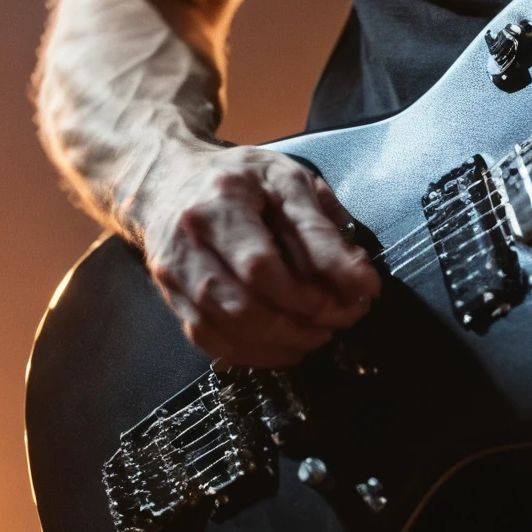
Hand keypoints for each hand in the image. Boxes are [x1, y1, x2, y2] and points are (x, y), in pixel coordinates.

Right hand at [136, 143, 380, 366]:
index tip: (356, 297)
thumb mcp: (289, 181)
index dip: (310, 292)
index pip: (263, 263)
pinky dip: (253, 353)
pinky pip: (210, 341)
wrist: (170, 179)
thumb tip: (361, 282)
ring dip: (281, 344)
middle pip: (244, 305)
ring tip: (318, 335)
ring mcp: (175, 273)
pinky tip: (283, 346)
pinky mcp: (171, 298)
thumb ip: (323, 229)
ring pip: (228, 329)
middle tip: (339, 320)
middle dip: (301, 323)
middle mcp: (190, 239)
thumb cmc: (242, 178)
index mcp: (223, 199)